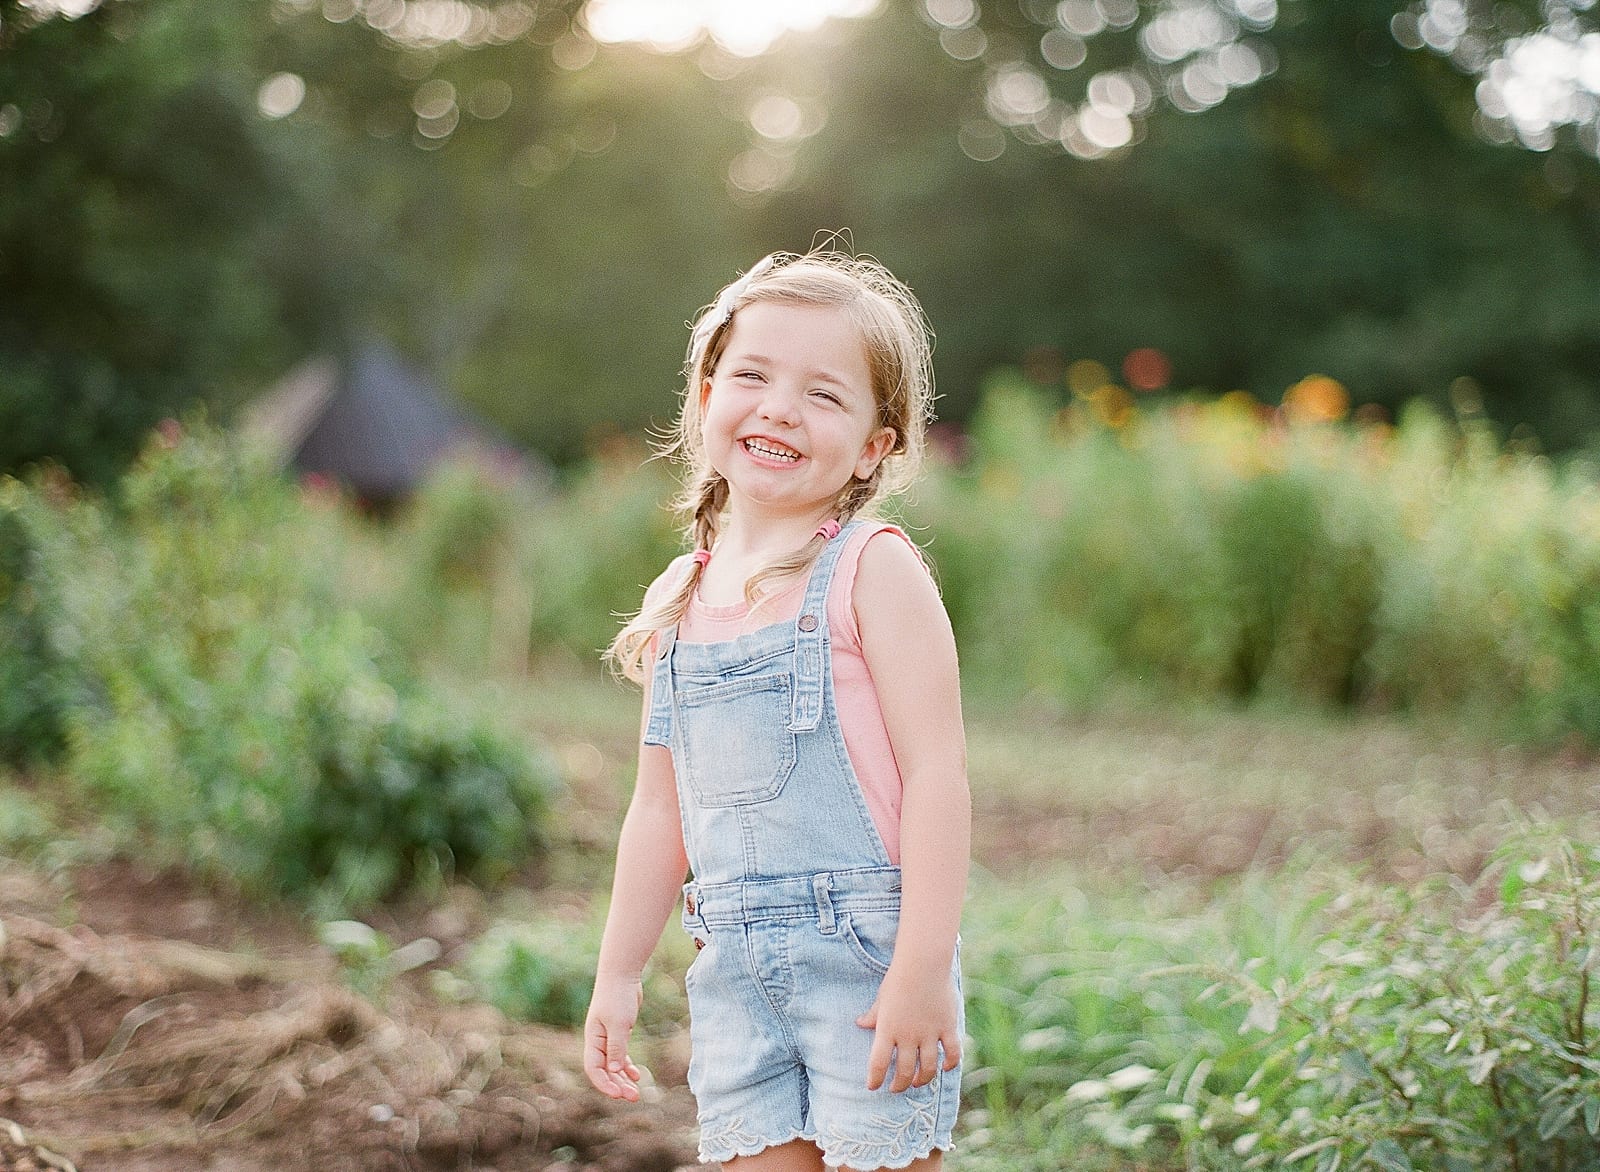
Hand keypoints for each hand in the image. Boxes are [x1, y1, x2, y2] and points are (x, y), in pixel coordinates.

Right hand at [583, 973, 644, 1100]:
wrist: (622, 974)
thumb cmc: (617, 996)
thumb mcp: (619, 1023)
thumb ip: (616, 1047)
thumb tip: (614, 1071)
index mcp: (593, 1039)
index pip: (593, 1069)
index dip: (604, 1084)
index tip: (618, 1094)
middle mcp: (598, 1041)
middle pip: (604, 1071)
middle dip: (617, 1085)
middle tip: (633, 1097)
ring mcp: (608, 1037)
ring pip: (613, 1065)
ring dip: (623, 1079)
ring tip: (636, 1092)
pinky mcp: (619, 1032)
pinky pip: (620, 1055)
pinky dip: (627, 1066)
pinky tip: (636, 1075)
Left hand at [855, 961, 961, 1092]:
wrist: (923, 964)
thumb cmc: (899, 979)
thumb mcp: (881, 998)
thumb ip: (873, 1015)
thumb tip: (860, 1023)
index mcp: (888, 1029)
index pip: (878, 1063)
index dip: (875, 1079)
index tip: (873, 1087)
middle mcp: (908, 1036)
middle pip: (904, 1071)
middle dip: (899, 1085)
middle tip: (897, 1088)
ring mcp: (929, 1033)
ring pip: (928, 1068)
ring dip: (922, 1080)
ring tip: (918, 1082)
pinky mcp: (947, 1027)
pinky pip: (953, 1053)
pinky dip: (950, 1064)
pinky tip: (945, 1067)